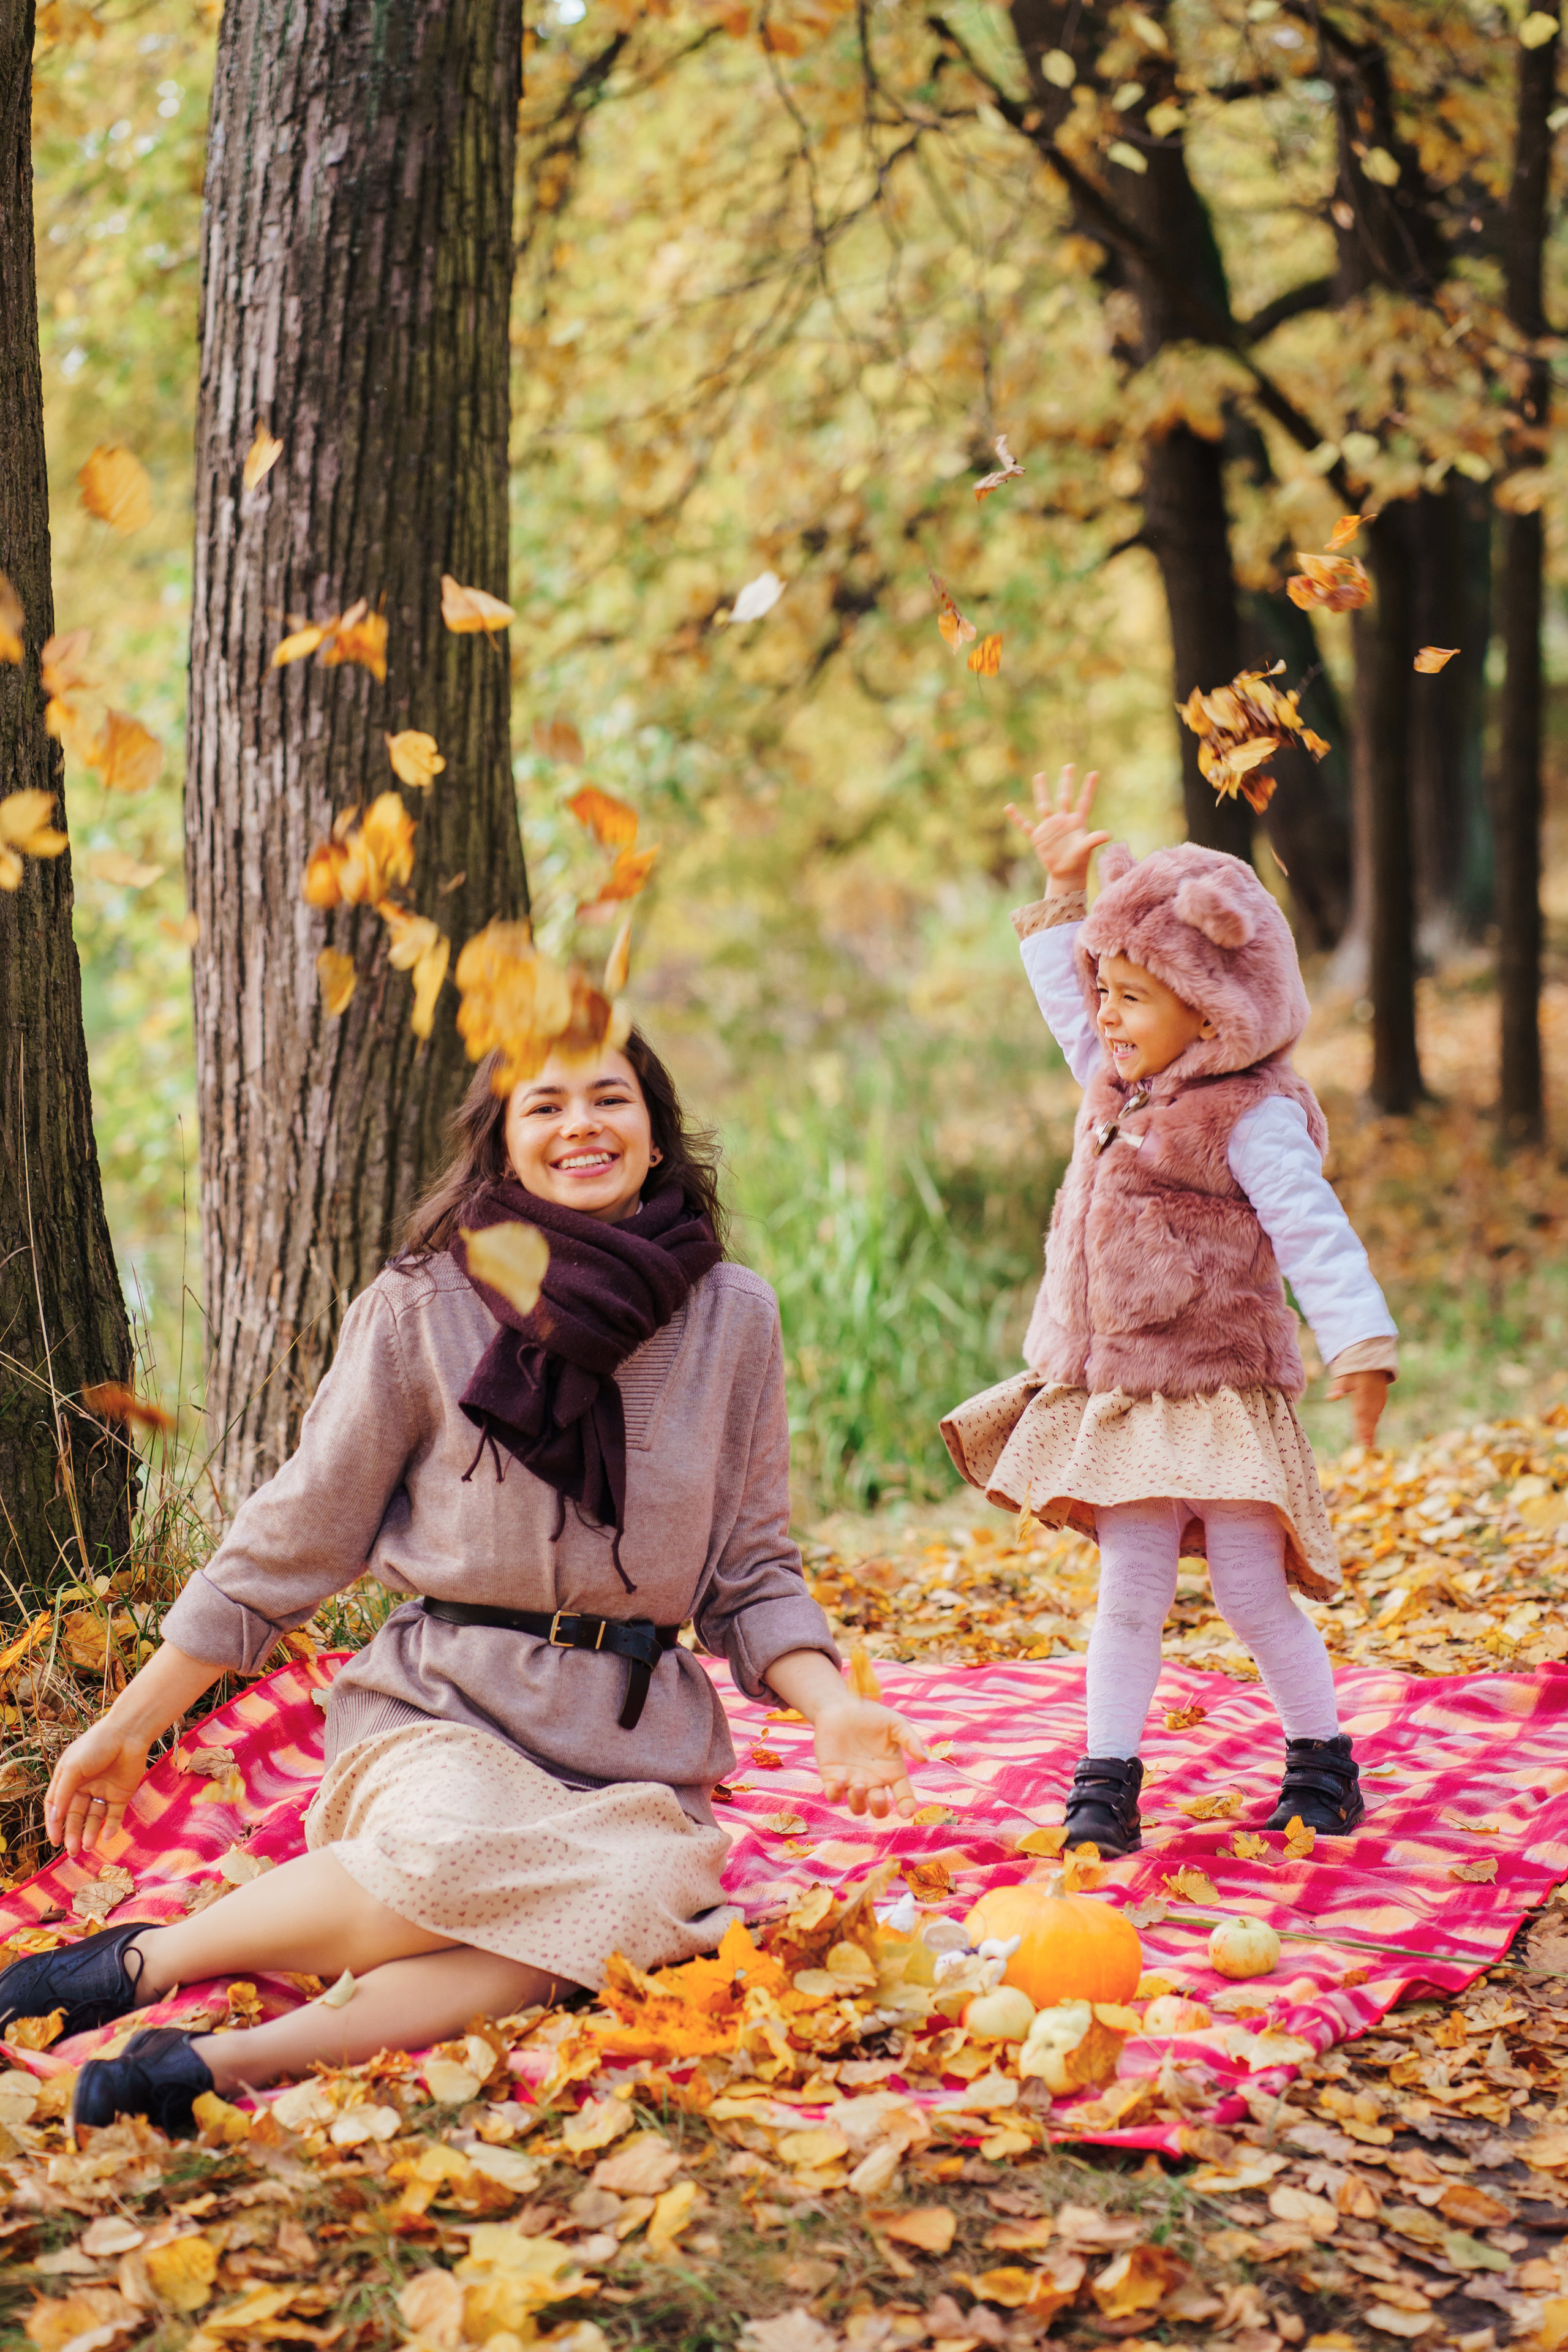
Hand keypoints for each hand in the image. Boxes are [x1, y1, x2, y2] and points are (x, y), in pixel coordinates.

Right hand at [46, 1719, 152, 1857]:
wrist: (129, 1733)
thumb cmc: (96, 1745)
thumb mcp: (73, 1767)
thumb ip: (63, 1793)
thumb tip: (54, 1818)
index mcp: (69, 1780)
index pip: (57, 1807)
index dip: (55, 1824)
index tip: (55, 1841)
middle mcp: (85, 1788)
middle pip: (76, 1816)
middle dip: (73, 1834)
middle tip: (73, 1852)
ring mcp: (103, 1792)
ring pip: (93, 1819)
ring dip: (89, 1833)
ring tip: (87, 1846)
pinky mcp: (122, 1795)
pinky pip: (114, 1815)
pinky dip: (110, 1827)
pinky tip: (106, 1836)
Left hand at [811, 1698, 925, 1819]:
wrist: (843, 1705)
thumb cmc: (872, 1715)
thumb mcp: (896, 1724)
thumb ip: (911, 1740)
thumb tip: (925, 1760)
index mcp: (892, 1772)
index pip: (904, 1797)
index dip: (907, 1808)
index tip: (906, 1813)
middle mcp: (873, 1781)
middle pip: (879, 1809)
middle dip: (879, 1808)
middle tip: (877, 1795)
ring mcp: (852, 1781)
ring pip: (857, 1808)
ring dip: (858, 1803)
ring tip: (858, 1785)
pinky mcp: (832, 1777)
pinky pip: (833, 1796)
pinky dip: (836, 1793)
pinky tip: (841, 1778)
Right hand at [1005, 764, 1108, 894]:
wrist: (1066, 873)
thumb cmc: (1078, 860)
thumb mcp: (1086, 848)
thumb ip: (1094, 839)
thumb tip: (1108, 834)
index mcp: (1077, 822)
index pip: (1084, 801)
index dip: (1089, 788)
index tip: (1094, 773)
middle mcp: (1063, 820)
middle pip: (1064, 797)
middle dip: (1066, 782)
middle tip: (1069, 766)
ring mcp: (1050, 827)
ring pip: (1044, 805)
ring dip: (1042, 790)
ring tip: (1040, 775)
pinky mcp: (1038, 837)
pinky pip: (1025, 825)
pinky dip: (1017, 817)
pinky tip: (1009, 807)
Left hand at [1328, 1367, 1390, 1447]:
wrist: (1371, 1361)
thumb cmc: (1354, 1369)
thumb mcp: (1344, 1375)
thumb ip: (1338, 1387)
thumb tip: (1331, 1398)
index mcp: (1364, 1392)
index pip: (1362, 1413)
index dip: (1362, 1428)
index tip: (1361, 1441)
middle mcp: (1374, 1397)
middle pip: (1370, 1418)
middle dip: (1367, 1434)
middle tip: (1366, 1448)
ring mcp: (1380, 1398)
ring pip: (1375, 1417)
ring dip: (1371, 1430)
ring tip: (1368, 1445)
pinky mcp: (1382, 1399)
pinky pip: (1377, 1413)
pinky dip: (1374, 1423)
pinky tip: (1371, 1431)